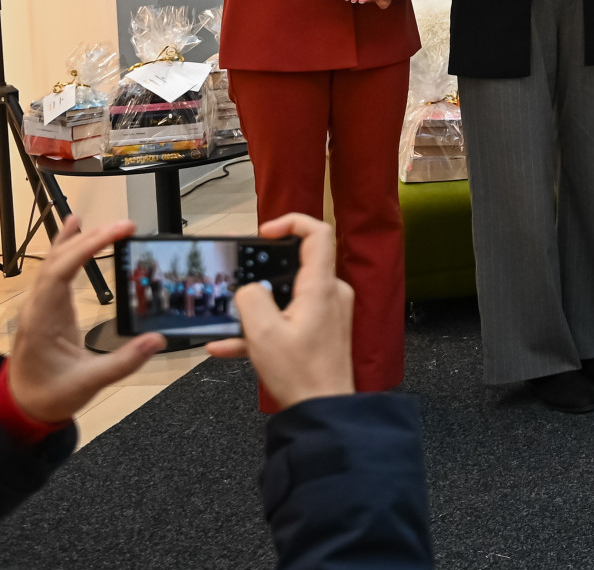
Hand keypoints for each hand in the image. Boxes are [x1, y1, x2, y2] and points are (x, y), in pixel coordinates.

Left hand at [6, 217, 162, 425]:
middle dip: (91, 238)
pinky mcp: (46, 308)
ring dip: (79, 240)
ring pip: (54, 262)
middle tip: (126, 226)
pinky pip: (53, 270)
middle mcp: (36, 308)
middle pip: (58, 261)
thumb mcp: (88, 383)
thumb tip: (156, 339)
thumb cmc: (51, 395)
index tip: (119, 232)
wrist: (24, 406)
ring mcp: (39, 306)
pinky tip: (71, 229)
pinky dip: (64, 248)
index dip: (89, 247)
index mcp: (42, 321)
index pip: (62, 271)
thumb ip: (123, 362)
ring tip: (102, 222)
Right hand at [208, 214, 352, 409]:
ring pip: (287, 297)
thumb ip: (251, 300)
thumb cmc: (300, 374)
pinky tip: (226, 346)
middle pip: (297, 265)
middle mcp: (330, 295)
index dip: (291, 222)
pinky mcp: (321, 332)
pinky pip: (287, 320)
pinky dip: (262, 329)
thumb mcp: (263, 333)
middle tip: (239, 280)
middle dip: (264, 272)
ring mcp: (327, 313)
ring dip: (257, 307)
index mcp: (321, 287)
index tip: (264, 232)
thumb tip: (249, 289)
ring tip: (228, 321)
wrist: (322, 410)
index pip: (317, 234)